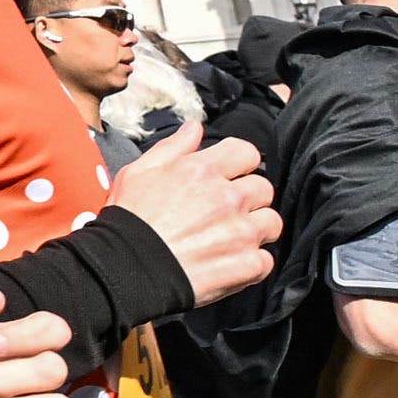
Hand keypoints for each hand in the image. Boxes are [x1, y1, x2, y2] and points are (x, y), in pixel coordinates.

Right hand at [104, 121, 278, 307]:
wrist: (125, 269)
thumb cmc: (129, 221)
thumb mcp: (138, 172)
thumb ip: (173, 147)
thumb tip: (195, 128)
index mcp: (203, 170)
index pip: (248, 153)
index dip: (240, 165)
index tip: (230, 177)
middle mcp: (228, 197)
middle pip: (263, 188)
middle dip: (249, 199)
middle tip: (228, 213)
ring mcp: (241, 231)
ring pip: (271, 223)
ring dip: (256, 230)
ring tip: (232, 240)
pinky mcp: (246, 264)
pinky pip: (266, 260)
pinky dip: (252, 264)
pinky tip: (231, 264)